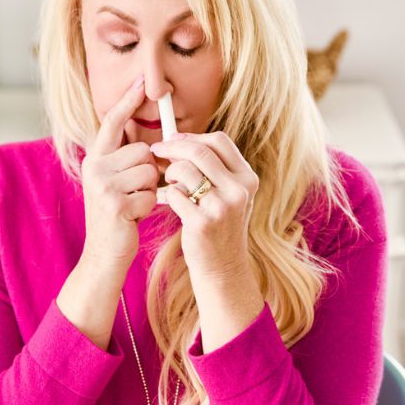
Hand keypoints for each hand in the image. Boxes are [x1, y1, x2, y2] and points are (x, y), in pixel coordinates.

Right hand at [79, 75, 158, 269]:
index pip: (112, 123)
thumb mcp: (115, 181)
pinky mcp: (116, 204)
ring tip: (135, 204)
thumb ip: (126, 158)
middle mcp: (95, 168)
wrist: (103, 253)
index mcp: (94, 159)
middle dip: (150, 171)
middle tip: (136, 191)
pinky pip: (150, 193)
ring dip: (151, 189)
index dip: (127, 101)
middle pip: (144, 151)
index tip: (141, 81)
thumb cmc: (117, 215)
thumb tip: (144, 132)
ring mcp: (103, 186)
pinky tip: (134, 216)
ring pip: (150, 171)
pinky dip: (149, 206)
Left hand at [149, 131, 259, 282]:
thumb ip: (215, 170)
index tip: (173, 139)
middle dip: (172, 147)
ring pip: (185, 169)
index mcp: (247, 178)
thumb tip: (180, 141)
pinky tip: (171, 203)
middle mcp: (239, 189)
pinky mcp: (202, 222)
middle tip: (156, 151)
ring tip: (169, 183)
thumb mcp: (229, 195)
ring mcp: (222, 206)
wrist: (223, 267)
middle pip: (200, 151)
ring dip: (169, 173)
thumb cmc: (219, 227)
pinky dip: (167, 195)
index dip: (192, 136)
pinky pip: (174, 194)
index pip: (219, 140)